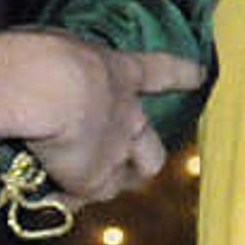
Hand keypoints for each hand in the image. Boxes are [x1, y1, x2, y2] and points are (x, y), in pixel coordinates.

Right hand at [0, 30, 208, 204]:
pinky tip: (48, 198)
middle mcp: (128, 116)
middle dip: (144, 157)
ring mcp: (114, 152)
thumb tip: (51, 65)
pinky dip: (67, 200)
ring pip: (128, 179)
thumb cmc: (43, 53)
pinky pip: (82, 199)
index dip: (182, 74)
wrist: (46, 87)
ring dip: (113, 183)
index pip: (159, 71)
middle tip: (132, 162)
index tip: (200, 75)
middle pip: (152, 147)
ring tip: (89, 189)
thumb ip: (66, 60)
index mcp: (120, 73)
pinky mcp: (91, 180)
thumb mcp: (62, 45)